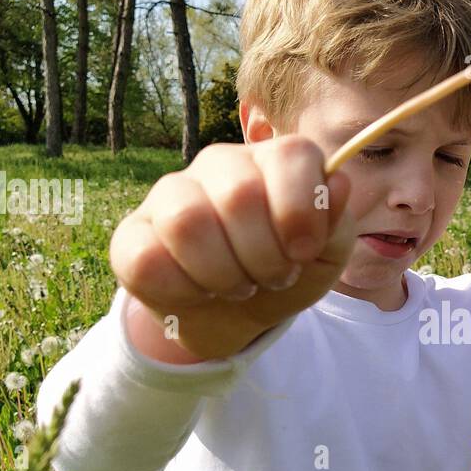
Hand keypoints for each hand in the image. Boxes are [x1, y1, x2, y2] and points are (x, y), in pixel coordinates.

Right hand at [110, 140, 353, 359]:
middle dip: (265, 256)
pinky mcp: (133, 234)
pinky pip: (149, 259)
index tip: (303, 253)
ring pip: (187, 221)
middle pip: (240, 193)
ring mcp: (171, 194)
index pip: (293, 154)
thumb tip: (337, 184)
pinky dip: (184, 290)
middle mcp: (220, 164)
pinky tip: (197, 292)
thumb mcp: (324, 258)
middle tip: (272, 277)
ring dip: (224, 274)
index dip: (301, 211)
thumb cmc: (284, 274)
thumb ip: (335, 224)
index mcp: (274, 161)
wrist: (235, 316)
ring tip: (237, 285)